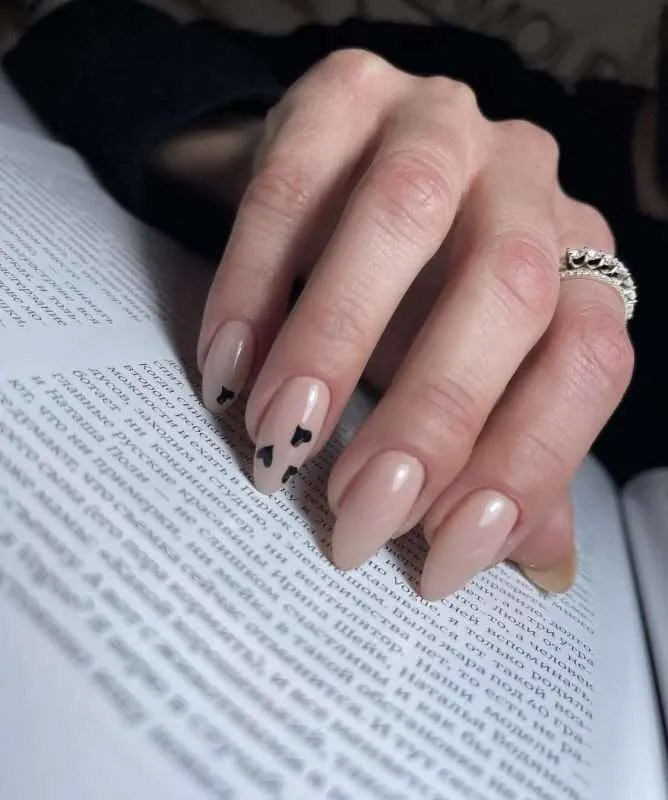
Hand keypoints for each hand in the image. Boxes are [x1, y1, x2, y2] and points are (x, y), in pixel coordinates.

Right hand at [197, 50, 633, 598]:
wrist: (333, 186)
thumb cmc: (408, 301)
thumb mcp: (459, 379)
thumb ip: (503, 453)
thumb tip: (539, 563)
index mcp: (573, 260)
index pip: (584, 363)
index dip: (525, 467)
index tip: (440, 558)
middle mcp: (525, 181)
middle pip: (504, 292)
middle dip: (429, 419)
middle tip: (355, 513)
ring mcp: (438, 119)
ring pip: (403, 218)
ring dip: (334, 344)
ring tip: (277, 441)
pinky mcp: (344, 88)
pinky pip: (293, 184)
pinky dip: (253, 284)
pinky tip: (224, 368)